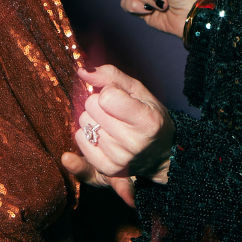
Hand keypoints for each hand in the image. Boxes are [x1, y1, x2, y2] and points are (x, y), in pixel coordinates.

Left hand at [70, 64, 173, 182]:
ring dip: (93, 120)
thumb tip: (82, 71)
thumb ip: (111, 76)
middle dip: (99, 105)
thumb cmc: (148, 115)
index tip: (120, 98)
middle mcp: (134, 143)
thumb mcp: (138, 90)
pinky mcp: (107, 169)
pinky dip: (87, 135)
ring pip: (84, 123)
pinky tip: (103, 137)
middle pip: (91, 108)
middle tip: (115, 113)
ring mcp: (120, 158)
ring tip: (111, 125)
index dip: (109, 92)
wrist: (160, 153)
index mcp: (147, 121)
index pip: (106, 96)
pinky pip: (80, 140)